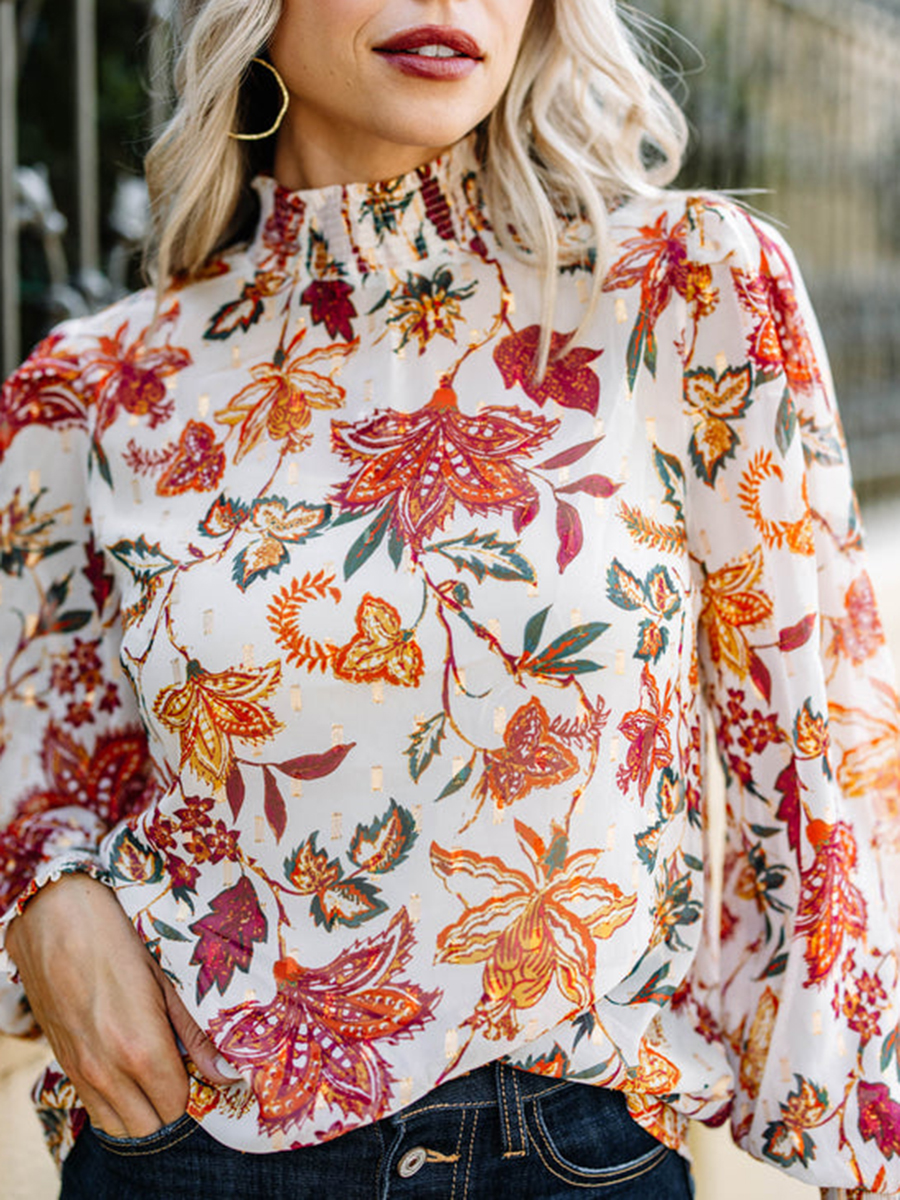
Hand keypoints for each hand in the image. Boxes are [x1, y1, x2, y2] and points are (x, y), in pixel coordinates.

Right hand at [5, 873, 237, 1137]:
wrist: (54, 918)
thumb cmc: (118, 940)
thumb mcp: (165, 981)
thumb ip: (195, 1035)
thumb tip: (228, 1075)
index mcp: (141, 1049)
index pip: (177, 1105)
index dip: (196, 1093)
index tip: (203, 1072)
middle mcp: (108, 1071)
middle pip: (149, 1127)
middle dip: (171, 1109)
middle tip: (183, 1076)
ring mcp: (81, 1072)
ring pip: (118, 1127)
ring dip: (143, 1112)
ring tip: (156, 1077)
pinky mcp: (63, 1065)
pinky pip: (93, 1108)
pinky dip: (116, 1103)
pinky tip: (127, 1071)